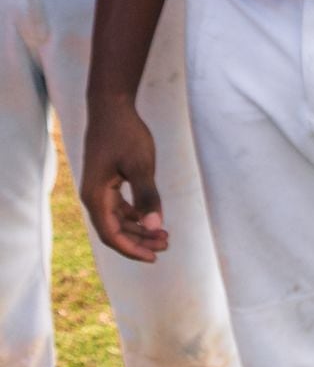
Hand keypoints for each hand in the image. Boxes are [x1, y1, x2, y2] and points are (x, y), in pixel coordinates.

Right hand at [79, 102, 168, 262]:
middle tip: (166, 245)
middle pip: (115, 230)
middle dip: (140, 241)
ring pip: (118, 220)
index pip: (111, 234)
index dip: (131, 249)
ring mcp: (99, 190)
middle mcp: (93, 197)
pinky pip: (119, 208)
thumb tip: (154, 226)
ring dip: (139, 229)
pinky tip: (152, 218)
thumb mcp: (141, 165)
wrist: (111, 109)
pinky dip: (136, 216)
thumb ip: (147, 196)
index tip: (153, 257)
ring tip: (164, 235)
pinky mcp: (107, 182)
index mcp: (96, 197)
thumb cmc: (125, 135)